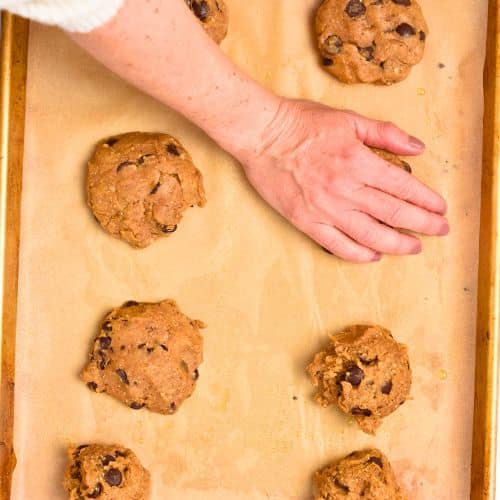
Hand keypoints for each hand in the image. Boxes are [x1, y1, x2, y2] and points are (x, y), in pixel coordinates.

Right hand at [237, 99, 448, 262]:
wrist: (261, 135)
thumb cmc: (302, 124)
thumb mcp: (348, 120)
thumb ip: (385, 134)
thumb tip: (418, 148)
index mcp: (358, 162)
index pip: (403, 187)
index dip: (426, 200)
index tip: (440, 209)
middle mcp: (345, 189)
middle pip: (393, 214)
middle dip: (422, 225)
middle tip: (439, 231)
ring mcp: (325, 209)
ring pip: (370, 235)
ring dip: (397, 244)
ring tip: (413, 247)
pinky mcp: (306, 221)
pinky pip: (337, 245)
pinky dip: (359, 254)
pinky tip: (374, 255)